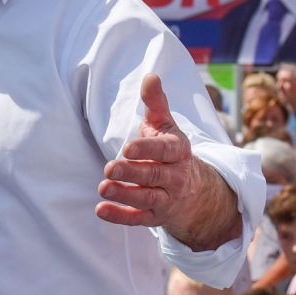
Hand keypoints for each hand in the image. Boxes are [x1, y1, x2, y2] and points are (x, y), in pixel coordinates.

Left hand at [97, 74, 200, 227]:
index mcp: (178, 151)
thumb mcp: (166, 126)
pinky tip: (101, 210)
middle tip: (110, 168)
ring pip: (146, 198)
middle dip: (132, 172)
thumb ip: (156, 103)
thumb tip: (150, 77)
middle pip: (153, 176)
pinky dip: (121, 215)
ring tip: (103, 187)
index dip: (147, 150)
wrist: (194, 191)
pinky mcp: (155, 216)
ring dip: (124, 194)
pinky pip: (139, 218)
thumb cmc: (170, 151)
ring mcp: (166, 198)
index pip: (164, 151)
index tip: (128, 148)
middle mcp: (175, 176)